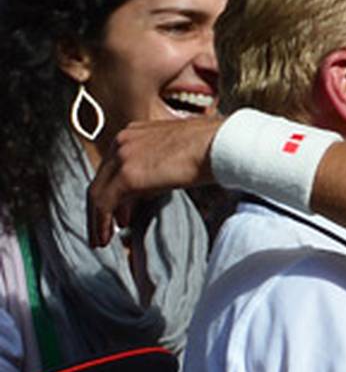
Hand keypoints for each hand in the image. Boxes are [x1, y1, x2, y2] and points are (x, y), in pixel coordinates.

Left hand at [88, 117, 223, 247]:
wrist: (221, 143)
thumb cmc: (213, 146)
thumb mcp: (178, 151)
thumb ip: (161, 163)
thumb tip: (157, 183)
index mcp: (135, 132)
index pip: (114, 166)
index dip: (112, 191)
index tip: (118, 212)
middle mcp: (123, 141)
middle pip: (101, 179)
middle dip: (101, 207)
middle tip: (104, 229)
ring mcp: (123, 156)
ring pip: (98, 192)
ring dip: (97, 219)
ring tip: (101, 238)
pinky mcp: (128, 175)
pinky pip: (104, 203)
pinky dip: (101, 222)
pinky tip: (106, 237)